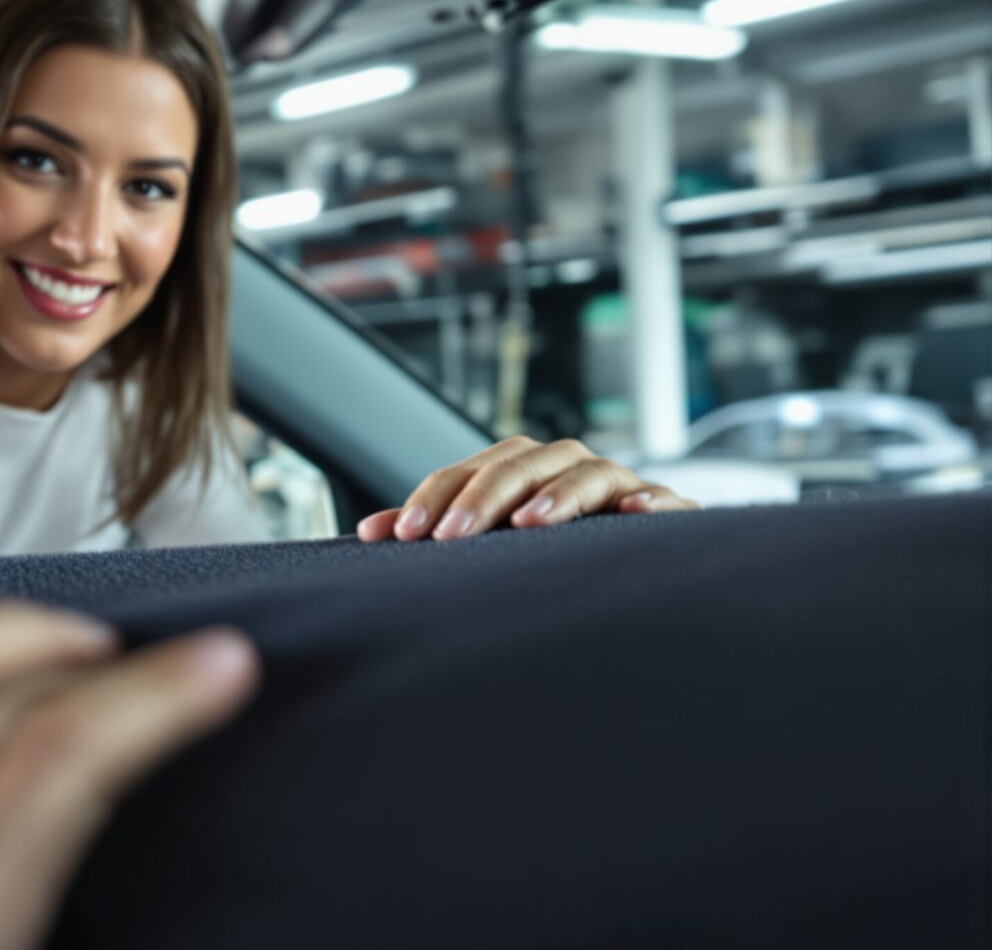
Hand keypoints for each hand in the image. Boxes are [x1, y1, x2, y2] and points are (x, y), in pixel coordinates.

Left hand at [356, 435, 697, 542]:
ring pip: (586, 472)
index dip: (436, 497)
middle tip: (450, 538)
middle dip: (483, 498)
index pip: (470, 471)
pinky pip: (664, 499)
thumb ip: (434, 530)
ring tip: (529, 522)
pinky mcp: (666, 510)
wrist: (632, 568)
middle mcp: (564, 466)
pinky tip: (635, 513)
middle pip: (521, 465)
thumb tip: (368, 531)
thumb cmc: (545, 550)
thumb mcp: (488, 539)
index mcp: (520, 468)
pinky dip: (652, 501)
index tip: (405, 536)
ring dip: (558, 494)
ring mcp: (617, 485)